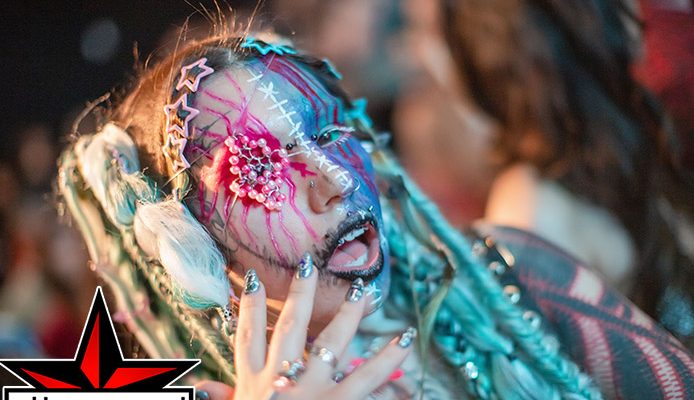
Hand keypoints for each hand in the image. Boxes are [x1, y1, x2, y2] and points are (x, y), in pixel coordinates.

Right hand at [196, 253, 414, 399]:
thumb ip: (223, 399)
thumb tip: (200, 386)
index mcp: (254, 384)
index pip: (249, 338)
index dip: (251, 307)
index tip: (254, 277)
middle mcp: (281, 381)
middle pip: (291, 328)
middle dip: (300, 294)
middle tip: (309, 265)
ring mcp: (311, 392)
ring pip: (332, 344)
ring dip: (349, 315)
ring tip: (365, 291)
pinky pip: (367, 381)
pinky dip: (386, 364)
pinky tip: (404, 345)